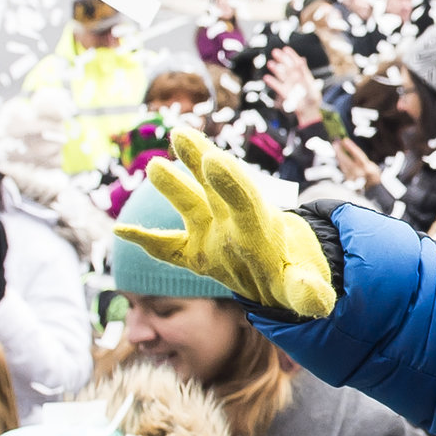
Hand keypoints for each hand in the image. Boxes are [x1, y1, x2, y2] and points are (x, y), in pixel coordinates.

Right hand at [114, 128, 337, 317]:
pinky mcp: (194, 252)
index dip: (230, 182)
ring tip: (154, 166)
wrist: (281, 273)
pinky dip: (144, 240)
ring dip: (173, 186)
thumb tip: (315, 299)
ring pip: (190, 205)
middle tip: (181, 135)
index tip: (214, 160)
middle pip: (214, 187)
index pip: (246, 200)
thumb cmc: (292, 277)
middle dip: (198, 160)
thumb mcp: (305, 289)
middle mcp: (232, 222)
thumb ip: (309, 293)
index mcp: (260, 227)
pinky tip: (120, 229)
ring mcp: (210, 234)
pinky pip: (166, 247)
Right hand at [267, 45, 323, 124]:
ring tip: (270, 63)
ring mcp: (290, 85)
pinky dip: (272, 82)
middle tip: (275, 52)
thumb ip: (303, 75)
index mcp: (304, 75)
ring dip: (276, 69)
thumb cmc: (312, 100)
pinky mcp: (285, 93)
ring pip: (281, 74)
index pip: (297, 63)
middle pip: (288, 66)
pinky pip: (277, 86)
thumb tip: (300, 62)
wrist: (308, 112)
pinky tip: (266, 77)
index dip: (292, 55)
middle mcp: (296, 78)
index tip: (286, 49)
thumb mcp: (309, 86)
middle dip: (282, 59)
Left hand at [332, 136, 381, 190]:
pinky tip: (338, 156)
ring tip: (335, 147)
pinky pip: (342, 168)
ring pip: (342, 164)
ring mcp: (352, 177)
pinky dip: (340, 161)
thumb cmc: (371, 174)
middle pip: (346, 160)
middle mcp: (359, 173)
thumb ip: (360, 158)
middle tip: (336, 142)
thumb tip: (348, 147)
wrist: (372, 189)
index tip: (345, 140)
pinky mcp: (348, 180)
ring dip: (338, 155)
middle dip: (340, 151)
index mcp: (367, 168)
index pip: (357, 155)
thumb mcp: (370, 164)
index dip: (351, 147)